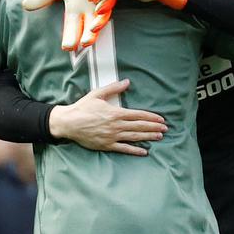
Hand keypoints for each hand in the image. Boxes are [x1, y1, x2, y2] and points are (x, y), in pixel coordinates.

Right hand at [22, 0, 116, 50]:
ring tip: (94, 27)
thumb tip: (25, 6)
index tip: (67, 47)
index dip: (71, 37)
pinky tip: (102, 5)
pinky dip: (106, 0)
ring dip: (99, 20)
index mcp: (75, 8)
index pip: (72, 26)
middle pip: (90, 25)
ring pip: (102, 13)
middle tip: (85, 43)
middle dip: (88, 35)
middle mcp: (89, 6)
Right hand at [48, 79, 167, 155]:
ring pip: (134, 137)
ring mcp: (112, 136)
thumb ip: (114, 88)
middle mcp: (116, 125)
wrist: (68, 123)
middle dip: (153, 127)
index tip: (161, 119)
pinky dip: (135, 150)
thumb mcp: (97, 94)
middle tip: (165, 129)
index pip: (138, 115)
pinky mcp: (107, 145)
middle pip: (139, 126)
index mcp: (115, 112)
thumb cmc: (82, 107)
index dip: (151, 117)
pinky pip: (124, 149)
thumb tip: (127, 82)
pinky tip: (144, 152)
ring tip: (159, 137)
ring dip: (148, 137)